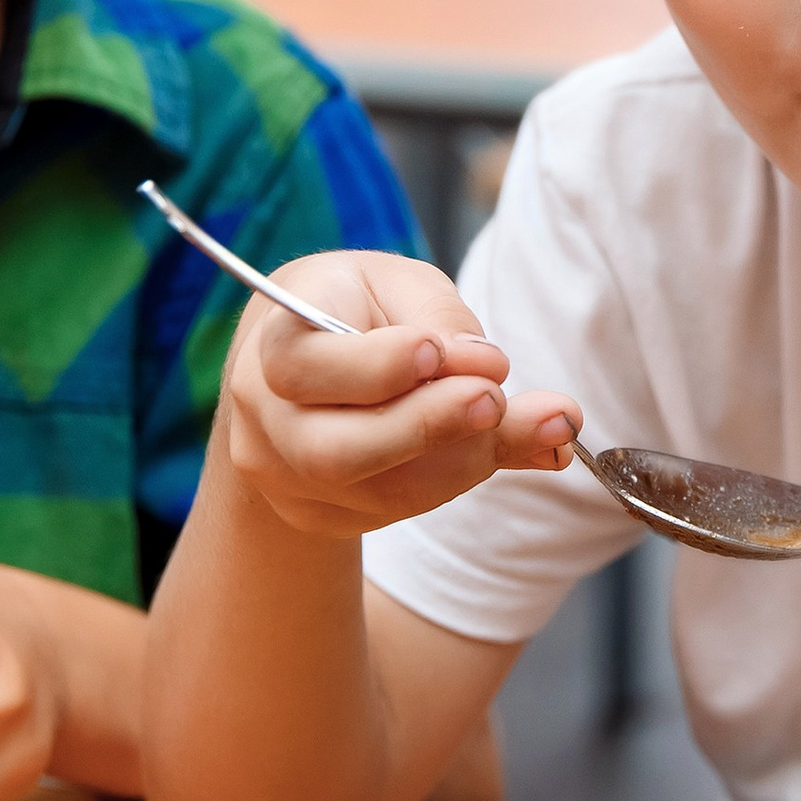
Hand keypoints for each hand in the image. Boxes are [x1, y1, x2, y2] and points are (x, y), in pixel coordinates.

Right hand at [218, 249, 581, 541]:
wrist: (306, 365)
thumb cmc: (360, 309)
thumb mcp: (399, 286)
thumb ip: (444, 321)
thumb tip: (493, 371)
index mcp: (273, 343)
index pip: (302, 366)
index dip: (376, 365)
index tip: (439, 350)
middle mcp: (266, 420)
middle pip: (333, 451)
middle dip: (424, 428)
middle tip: (493, 400)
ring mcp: (288, 478)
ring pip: (377, 492)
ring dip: (462, 460)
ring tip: (534, 423)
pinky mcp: (322, 514)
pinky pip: (396, 508)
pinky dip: (457, 477)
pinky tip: (501, 444)